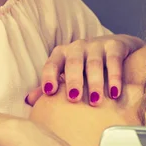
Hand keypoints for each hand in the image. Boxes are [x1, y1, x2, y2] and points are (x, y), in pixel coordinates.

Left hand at [25, 34, 142, 106]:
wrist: (116, 48)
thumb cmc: (86, 67)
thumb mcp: (67, 74)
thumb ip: (52, 86)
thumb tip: (29, 101)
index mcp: (61, 54)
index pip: (51, 65)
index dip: (49, 77)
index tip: (49, 92)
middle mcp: (77, 47)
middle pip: (73, 63)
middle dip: (73, 81)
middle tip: (74, 98)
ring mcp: (96, 45)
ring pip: (94, 63)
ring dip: (95, 83)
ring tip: (96, 101)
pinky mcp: (115, 45)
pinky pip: (114, 61)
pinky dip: (114, 77)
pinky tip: (115, 93)